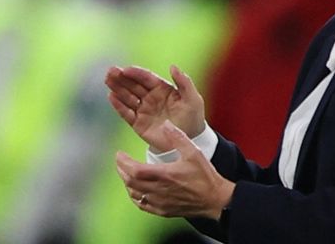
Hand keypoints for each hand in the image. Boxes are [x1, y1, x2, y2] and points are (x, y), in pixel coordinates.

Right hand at [105, 65, 204, 151]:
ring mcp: (143, 110)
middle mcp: (150, 97)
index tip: (126, 69)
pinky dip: (119, 106)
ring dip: (117, 88)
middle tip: (111, 71)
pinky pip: (127, 114)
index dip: (136, 73)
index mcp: (162, 88)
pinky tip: (111, 97)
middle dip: (122, 78)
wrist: (190, 141)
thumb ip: (184, 82)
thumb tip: (172, 66)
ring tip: (108, 80)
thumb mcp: (193, 99)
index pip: (146, 78)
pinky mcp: (139, 124)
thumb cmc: (193, 117)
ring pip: (127, 97)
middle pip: (133, 85)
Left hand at [115, 120, 234, 218]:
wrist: (215, 199)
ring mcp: (160, 202)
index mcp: (164, 175)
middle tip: (119, 161)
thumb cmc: (205, 176)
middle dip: (121, 170)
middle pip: (130, 182)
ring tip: (126, 173)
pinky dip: (135, 196)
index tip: (119, 154)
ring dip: (127, 183)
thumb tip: (165, 124)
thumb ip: (177, 137)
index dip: (123, 162)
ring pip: (134, 194)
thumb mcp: (193, 152)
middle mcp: (159, 190)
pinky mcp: (163, 211)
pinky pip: (142, 205)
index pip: (134, 170)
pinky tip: (135, 190)